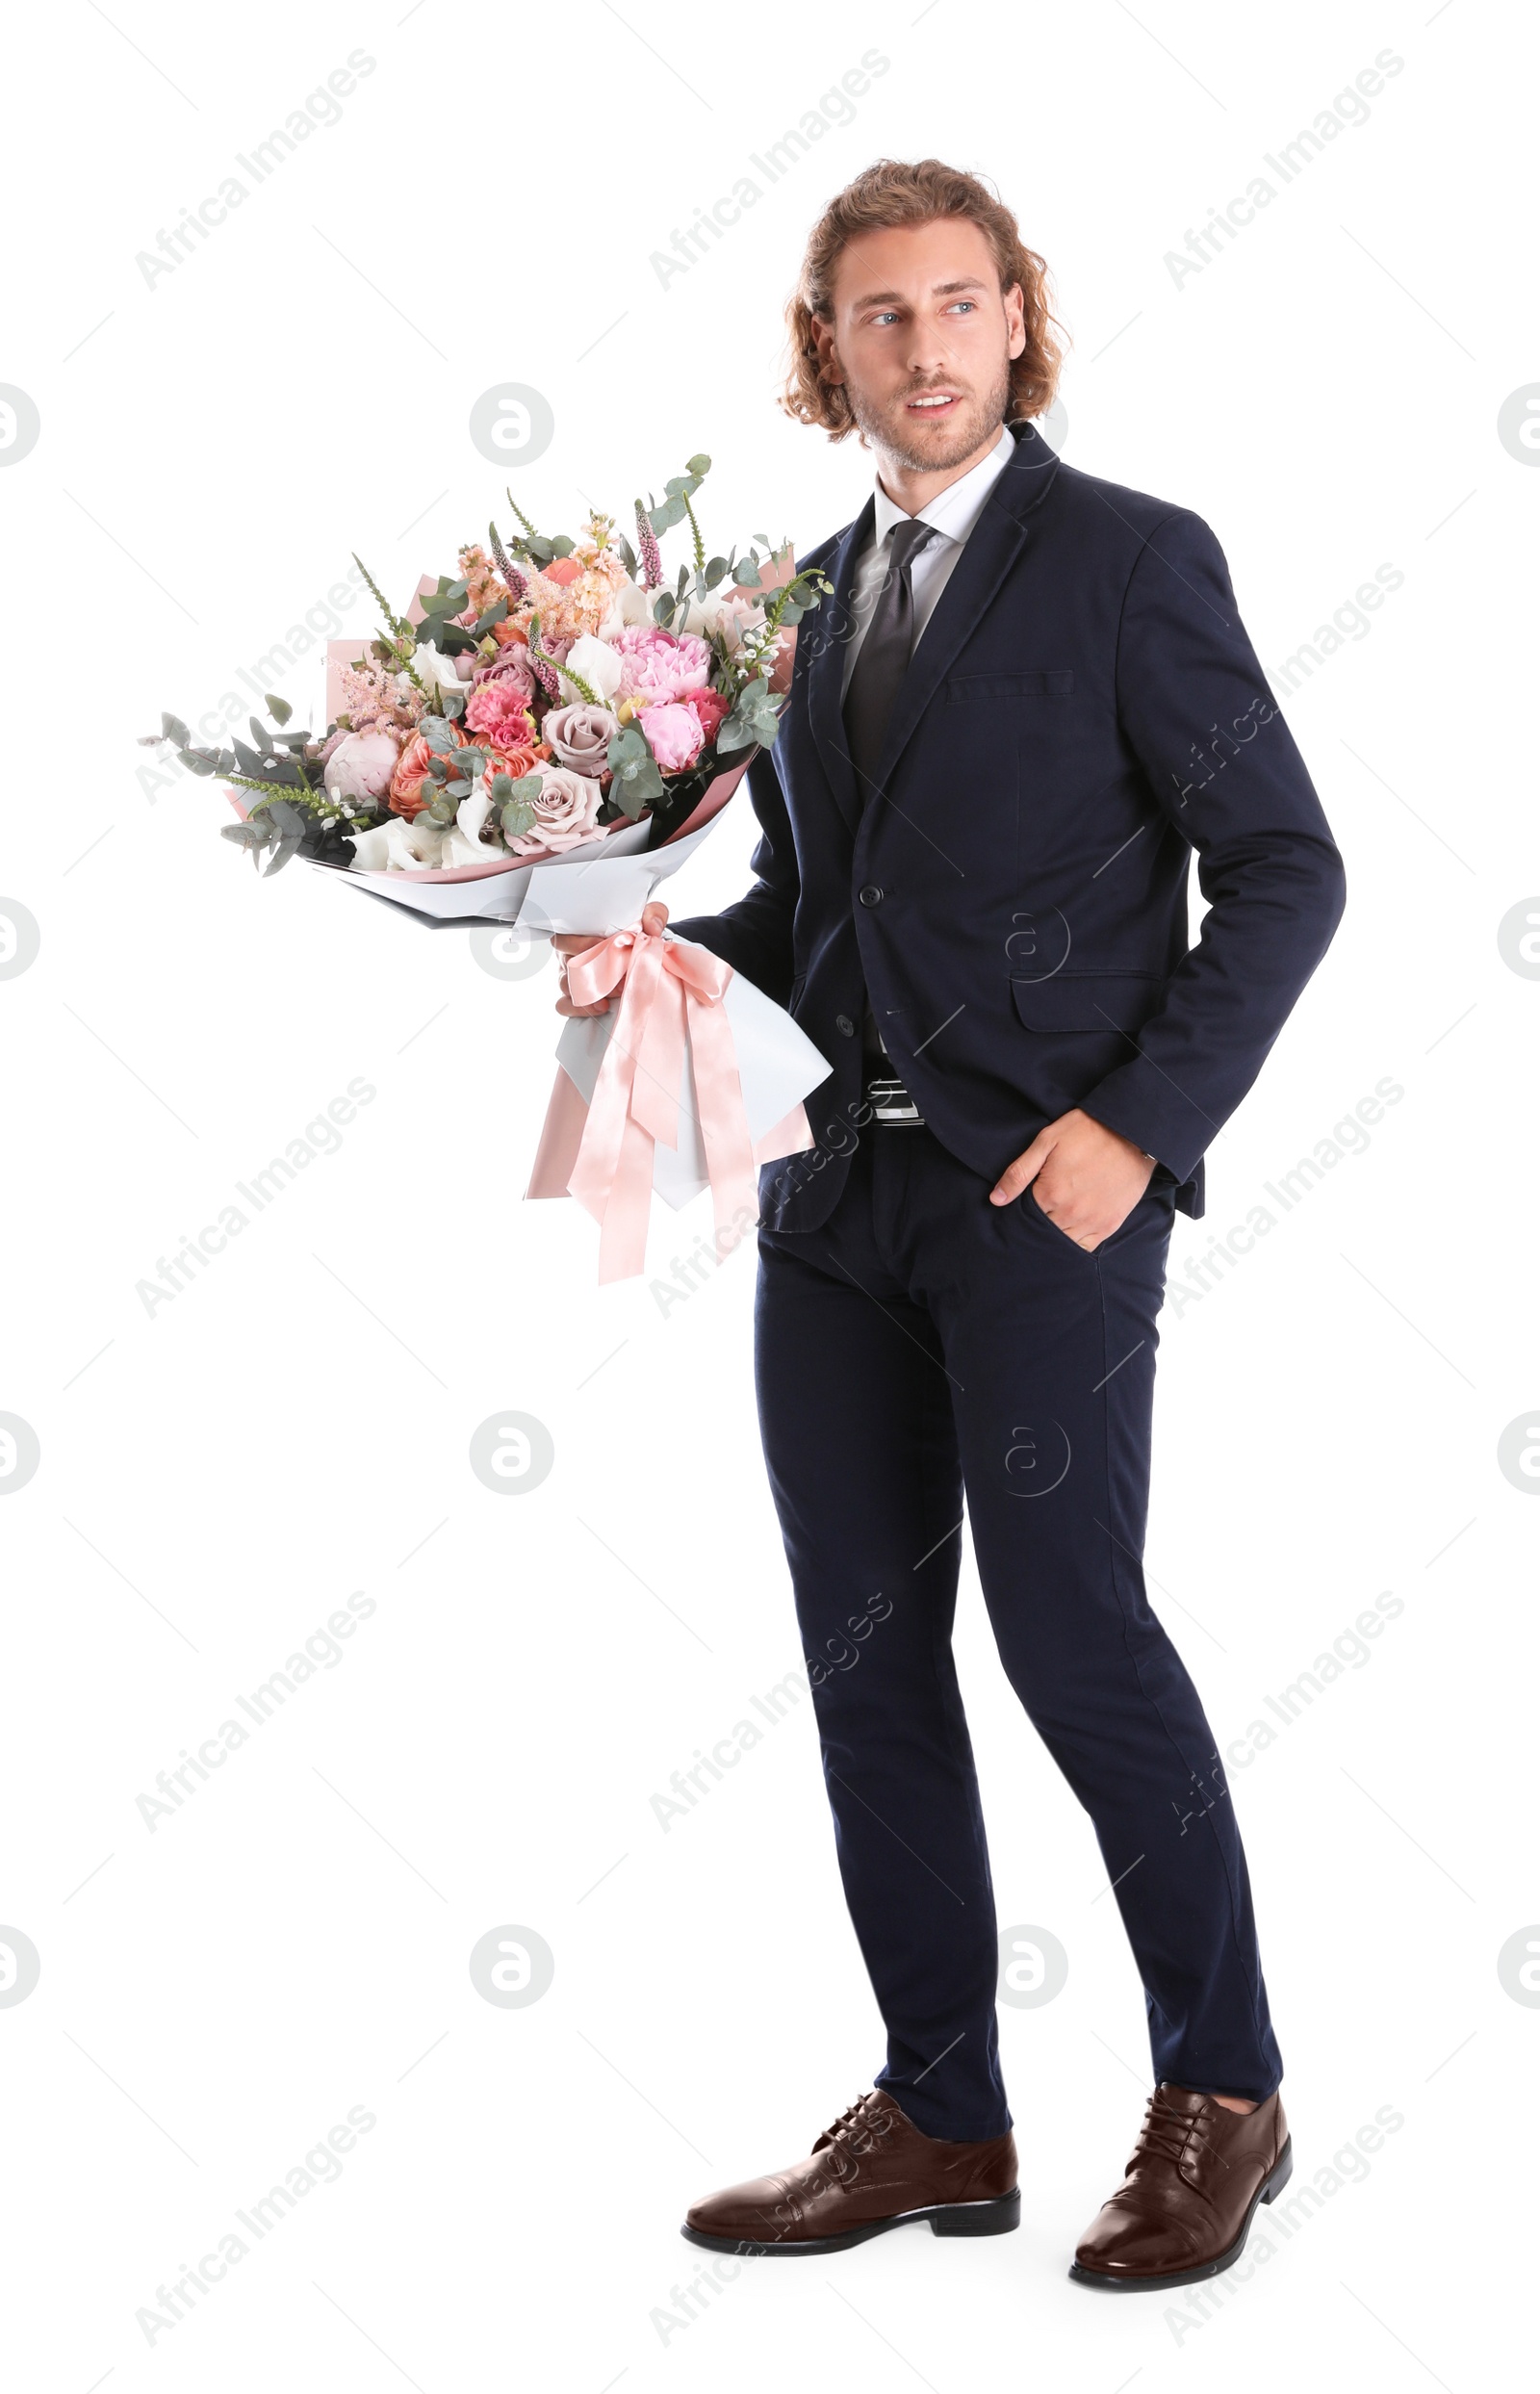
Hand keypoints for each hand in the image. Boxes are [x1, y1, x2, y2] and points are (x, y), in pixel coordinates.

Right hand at [551, 901, 668, 1016]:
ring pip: (566, 985)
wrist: (639, 953)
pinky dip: (579, 1009)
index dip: (581, 944)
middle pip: (567, 964)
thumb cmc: (634, 933)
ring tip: (617, 993)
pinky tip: (601, 1007)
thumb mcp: (648, 918)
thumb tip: (653, 927)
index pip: (565, 938)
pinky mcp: (574, 997)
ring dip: (591, 991)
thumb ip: (653, 915)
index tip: (602, 946)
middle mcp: (569, 954)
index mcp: (578, 934)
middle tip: (619, 976)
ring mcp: (569, 977)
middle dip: (594, 971)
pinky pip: (564, 1005)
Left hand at [989, 1107, 1155, 1250]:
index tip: (1025, 1203)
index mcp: (1051, 1194)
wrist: (1131, 1131)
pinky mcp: (1110, 1224)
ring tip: (1055, 1219)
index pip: (1025, 1217)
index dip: (1021, 1211)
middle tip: (1041, 1211)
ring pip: (1063, 1242)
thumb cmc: (1086, 1131)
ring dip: (1056, 1235)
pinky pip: (1086, 1246)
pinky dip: (1076, 1242)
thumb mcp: (1046, 1142)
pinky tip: (1071, 1229)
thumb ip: (1019, 1172)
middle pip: (1043, 1232)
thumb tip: (996, 1200)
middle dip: (1037, 1225)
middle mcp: (1070, 1213)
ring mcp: (1092, 1222)